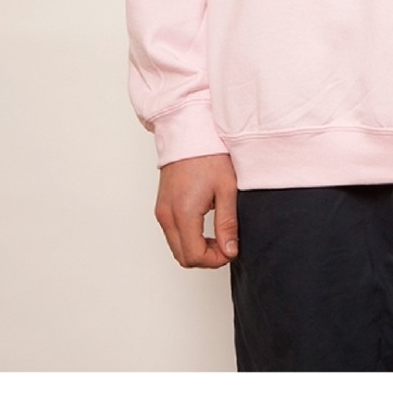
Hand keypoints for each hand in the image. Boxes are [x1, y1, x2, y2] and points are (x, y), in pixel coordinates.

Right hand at [155, 153, 240, 267]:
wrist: (189, 132)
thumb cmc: (208, 155)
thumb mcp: (226, 189)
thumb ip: (227, 224)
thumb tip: (229, 251)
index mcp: (183, 212)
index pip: (194, 256)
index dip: (215, 260)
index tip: (231, 249)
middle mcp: (167, 215)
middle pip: (182, 257)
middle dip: (206, 258)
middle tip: (226, 245)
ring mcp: (161, 211)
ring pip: (176, 247)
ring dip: (197, 249)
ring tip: (218, 235)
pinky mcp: (161, 206)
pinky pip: (172, 234)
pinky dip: (188, 238)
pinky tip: (205, 228)